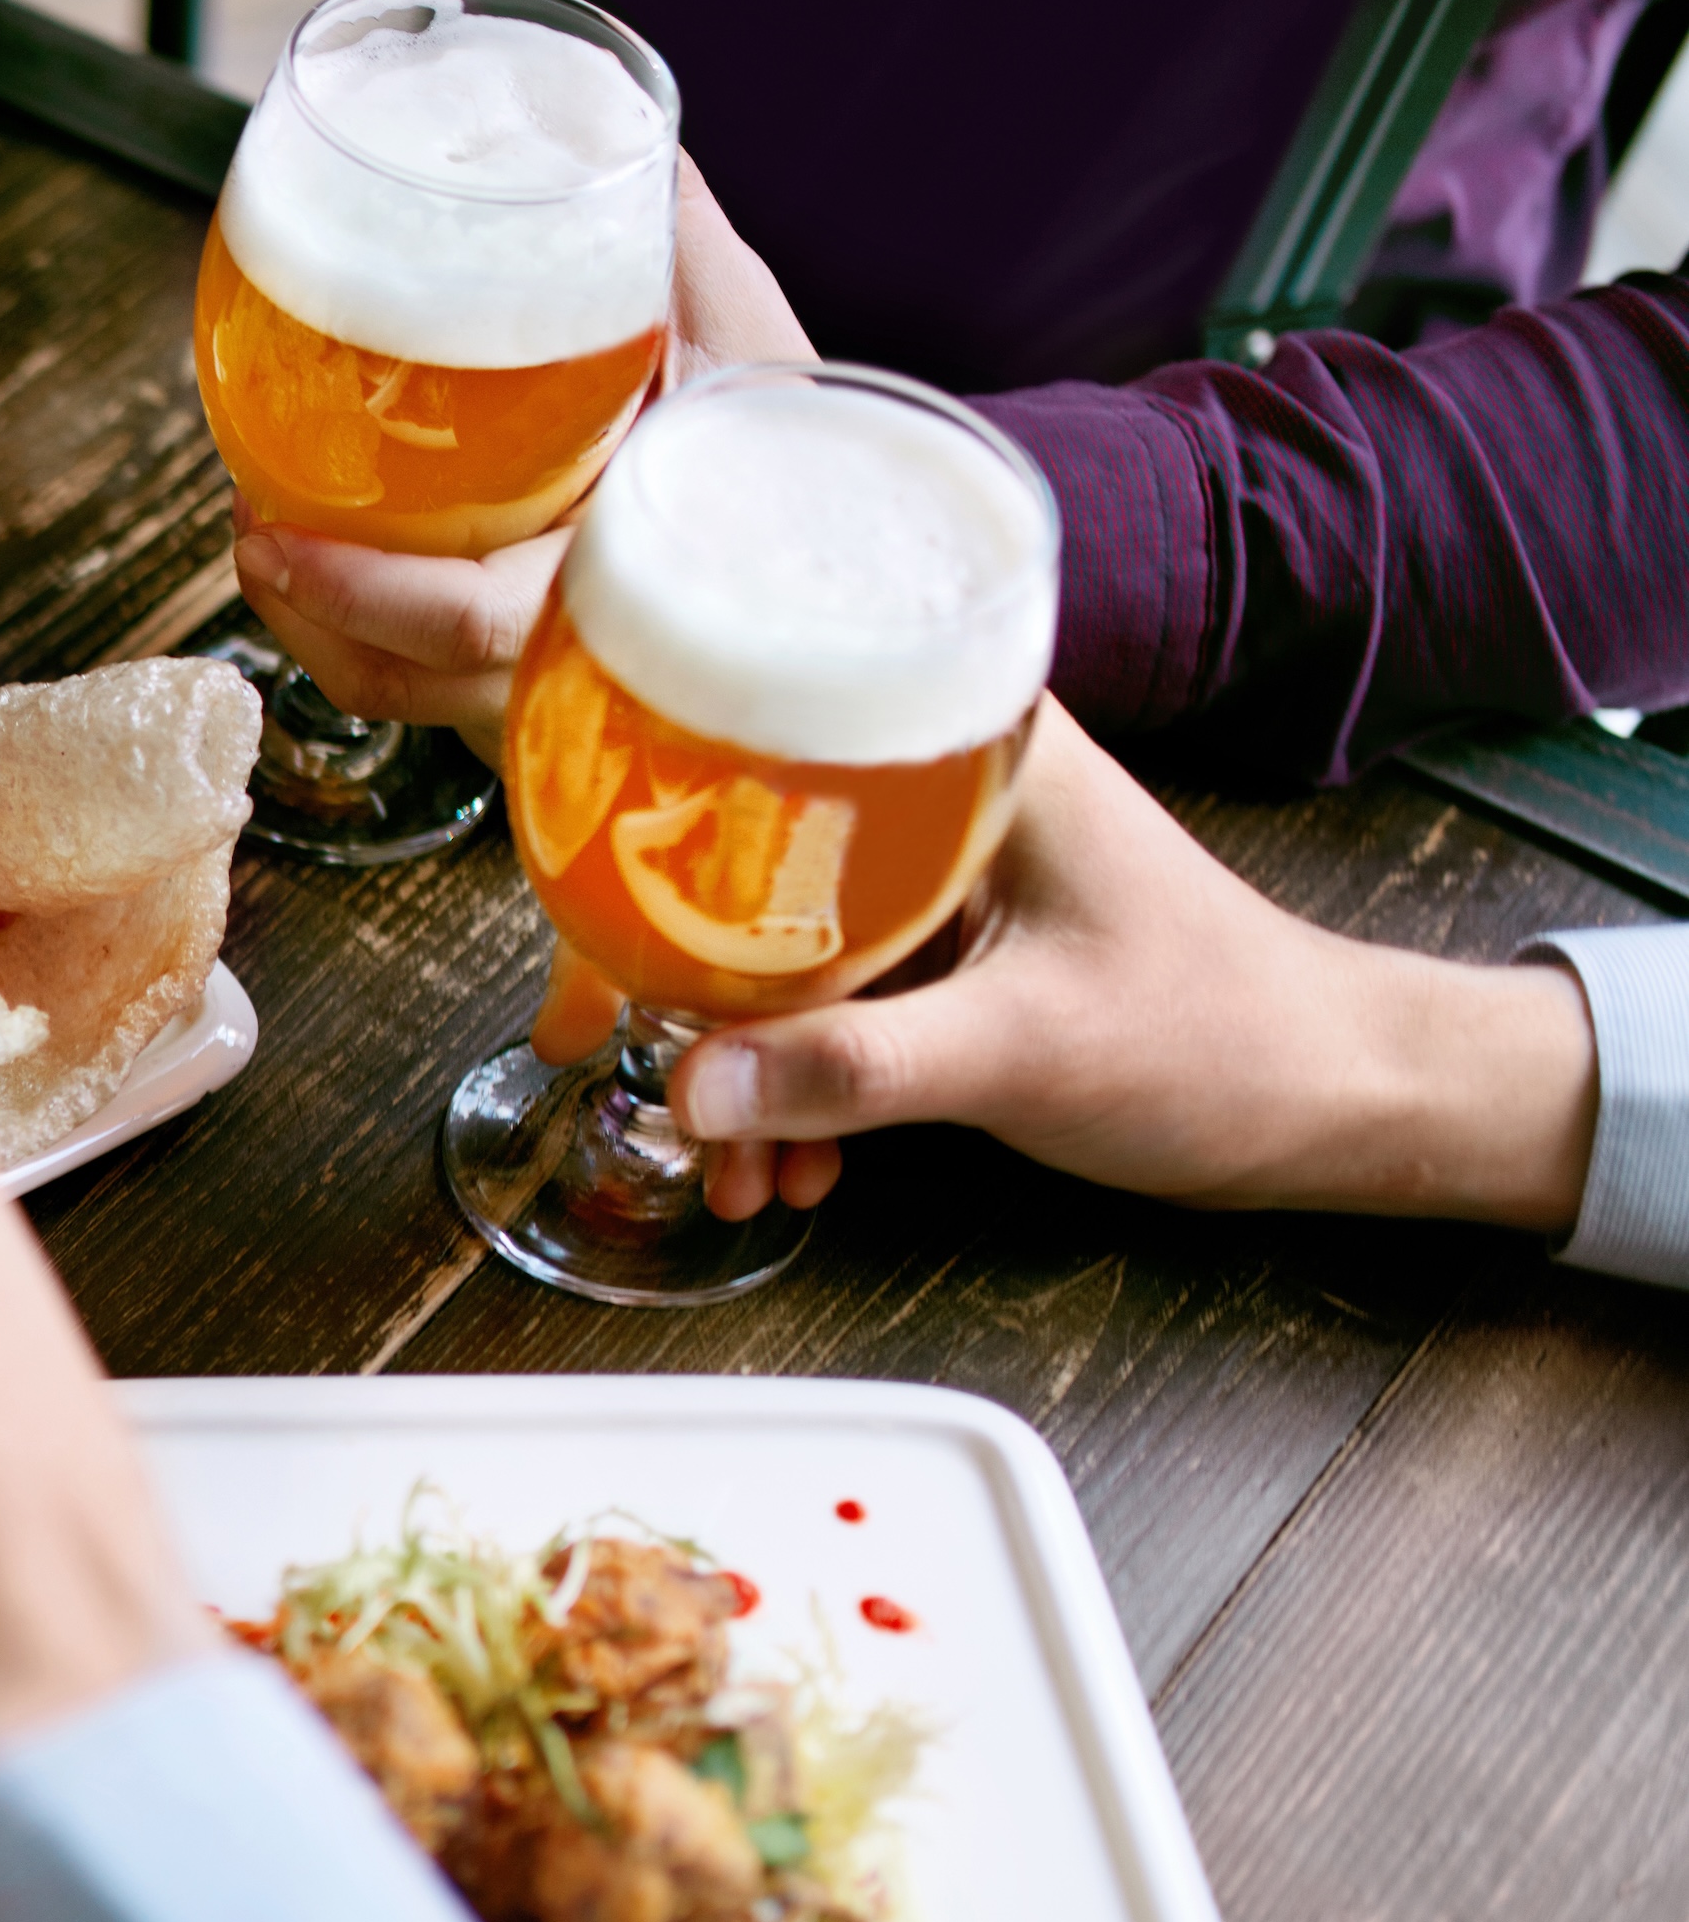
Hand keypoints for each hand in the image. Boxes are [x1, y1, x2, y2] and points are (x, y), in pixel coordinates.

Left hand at [231, 156, 818, 757]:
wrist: (851, 553)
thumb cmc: (802, 445)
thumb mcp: (750, 342)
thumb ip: (682, 251)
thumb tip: (626, 144)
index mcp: (626, 583)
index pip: (471, 624)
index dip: (362, 596)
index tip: (276, 540)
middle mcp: (580, 658)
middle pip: (400, 678)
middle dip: (302, 610)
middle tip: (250, 525)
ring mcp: (549, 687)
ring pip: (395, 689)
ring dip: (312, 620)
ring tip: (265, 533)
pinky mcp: (522, 685)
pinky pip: (416, 682)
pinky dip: (352, 628)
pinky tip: (316, 556)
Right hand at [658, 710, 1599, 1226]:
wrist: (1338, 1099)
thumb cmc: (1226, 1037)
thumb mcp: (1023, 1050)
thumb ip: (853, 1068)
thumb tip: (695, 1089)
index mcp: (972, 756)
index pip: (764, 773)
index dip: (648, 862)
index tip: (583, 952)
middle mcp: (946, 794)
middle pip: (749, 866)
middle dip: (680, 992)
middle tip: (611, 1067)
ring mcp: (946, 876)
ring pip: (784, 950)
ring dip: (741, 1061)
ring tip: (729, 1166)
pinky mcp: (952, 950)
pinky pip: (830, 1002)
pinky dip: (798, 1080)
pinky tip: (791, 1158)